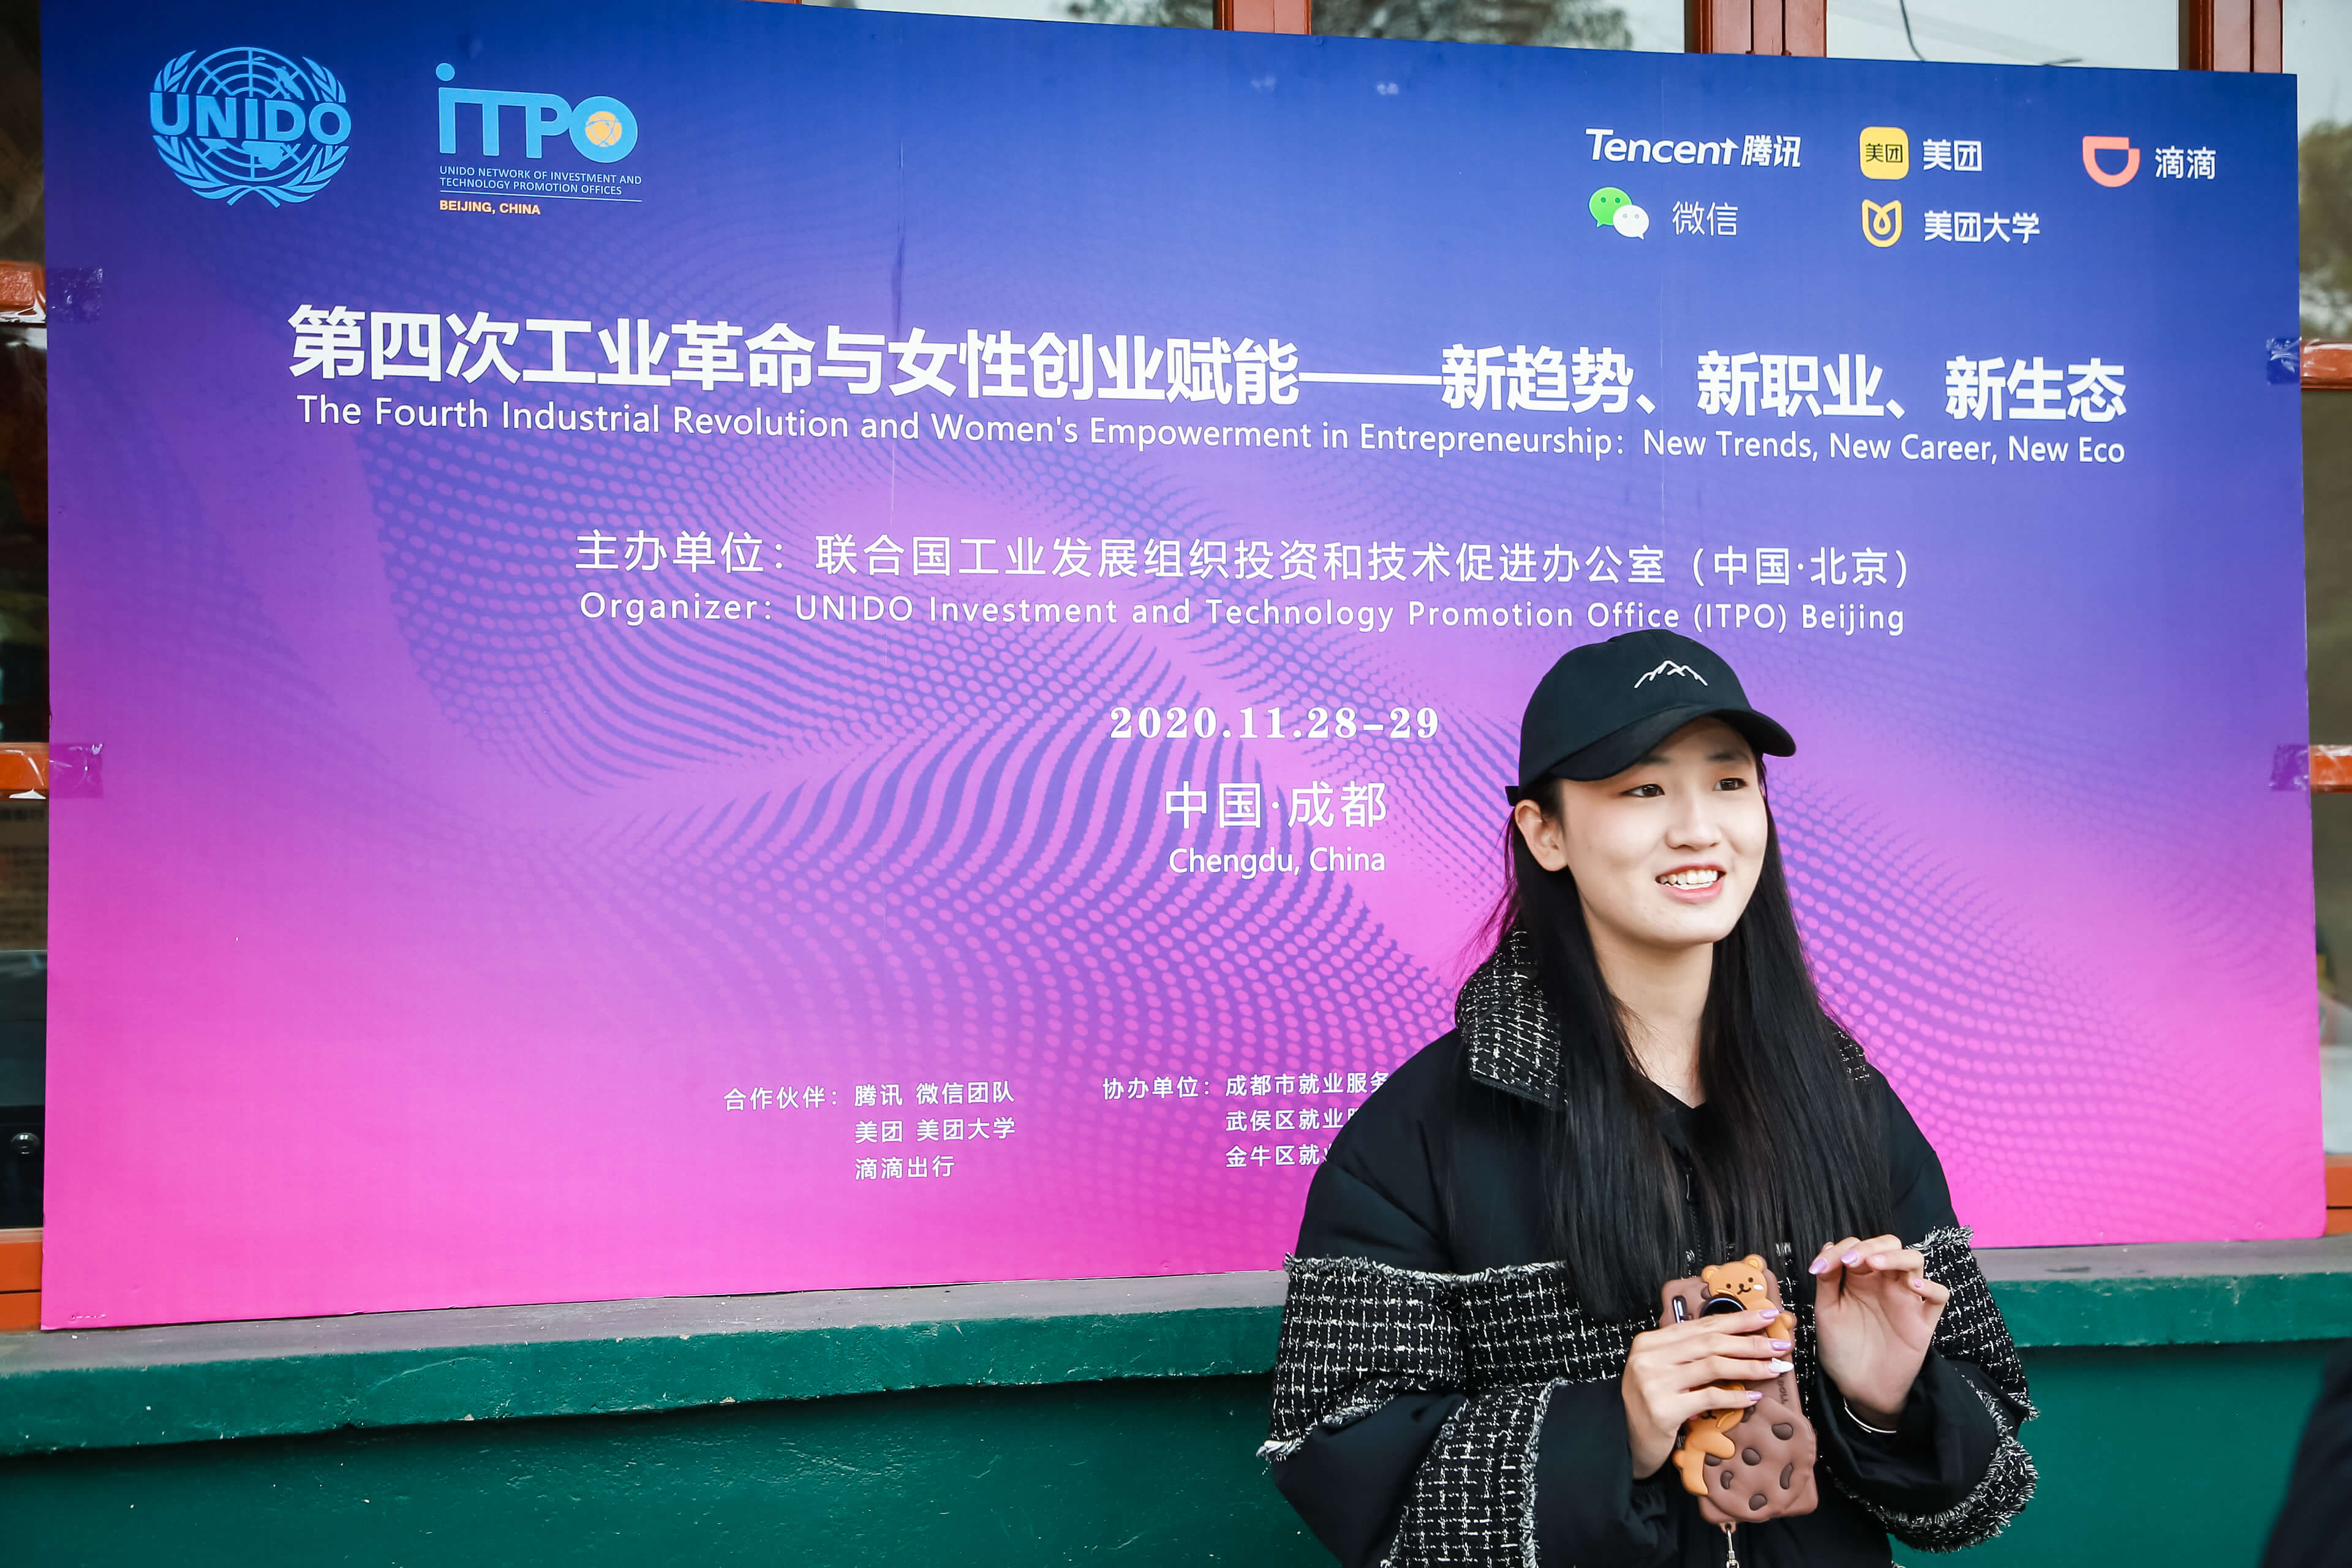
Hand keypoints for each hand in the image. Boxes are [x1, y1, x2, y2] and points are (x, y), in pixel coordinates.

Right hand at [1620, 1308, 1792, 1479]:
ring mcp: (1656, 1382)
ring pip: (1713, 1366)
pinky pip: (1709, 1397)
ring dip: (1749, 1366)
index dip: (1737, 1319)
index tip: (1766, 1315)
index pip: (1701, 1325)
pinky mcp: (1665, 1408)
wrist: (1624, 1438)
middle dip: (1750, 1341)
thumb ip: (1688, 1354)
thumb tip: (1736, 1341)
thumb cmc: (1651, 1402)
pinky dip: (1735, 1396)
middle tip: (1781, 1344)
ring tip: (1775, 1367)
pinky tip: (1753, 1397)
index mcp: (1650, 1341)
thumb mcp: (1663, 1371)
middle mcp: (1650, 1357)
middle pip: (1710, 1342)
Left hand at [1810, 1233, 1948, 1427]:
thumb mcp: (1827, 1312)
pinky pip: (1940, 1295)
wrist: (1859, 1388)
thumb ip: (1829, 1280)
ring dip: (1895, 1256)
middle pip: (1891, 1245)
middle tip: (1850, 1261)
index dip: (1839, 1250)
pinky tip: (1912, 1286)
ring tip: (1875, 1264)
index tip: (1820, 1268)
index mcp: (1859, 1278)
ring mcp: (1906, 1299)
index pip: (1858, 1247)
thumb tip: (1830, 1246)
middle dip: (1871, 1246)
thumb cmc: (1842, 1349)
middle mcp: (1884, 1283)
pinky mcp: (1924, 1321)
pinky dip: (1931, 1286)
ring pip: (1915, 1261)